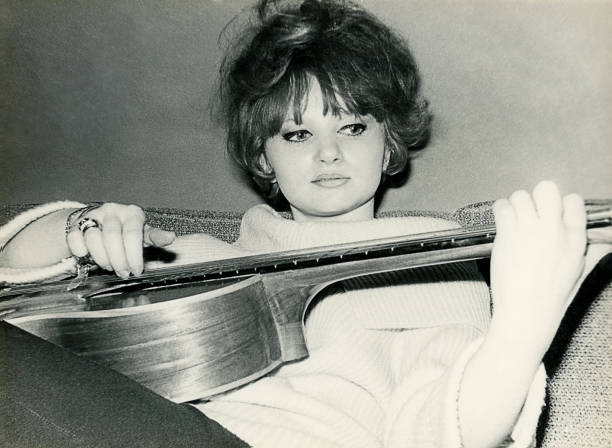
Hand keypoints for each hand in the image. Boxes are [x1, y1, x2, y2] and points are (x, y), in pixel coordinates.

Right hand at [66, 203, 175, 278]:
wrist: (100, 224)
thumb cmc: (127, 233)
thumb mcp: (143, 234)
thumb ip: (155, 237)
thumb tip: (170, 237)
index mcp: (132, 213)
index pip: (132, 234)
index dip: (134, 256)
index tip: (137, 270)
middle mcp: (113, 210)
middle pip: (112, 237)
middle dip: (119, 261)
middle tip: (124, 273)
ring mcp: (93, 216)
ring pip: (93, 238)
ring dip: (102, 258)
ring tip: (109, 266)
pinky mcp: (76, 224)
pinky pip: (75, 238)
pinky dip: (80, 250)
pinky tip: (88, 256)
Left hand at [489, 181, 586, 345]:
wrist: (527, 311)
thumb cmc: (550, 293)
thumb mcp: (575, 266)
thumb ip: (576, 242)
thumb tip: (576, 227)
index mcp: (575, 238)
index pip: (573, 201)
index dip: (560, 205)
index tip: (551, 216)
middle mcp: (554, 229)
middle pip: (546, 189)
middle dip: (537, 196)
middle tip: (530, 213)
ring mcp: (529, 230)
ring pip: (520, 196)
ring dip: (515, 205)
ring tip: (514, 220)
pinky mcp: (508, 235)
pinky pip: (502, 206)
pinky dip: (500, 210)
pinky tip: (503, 222)